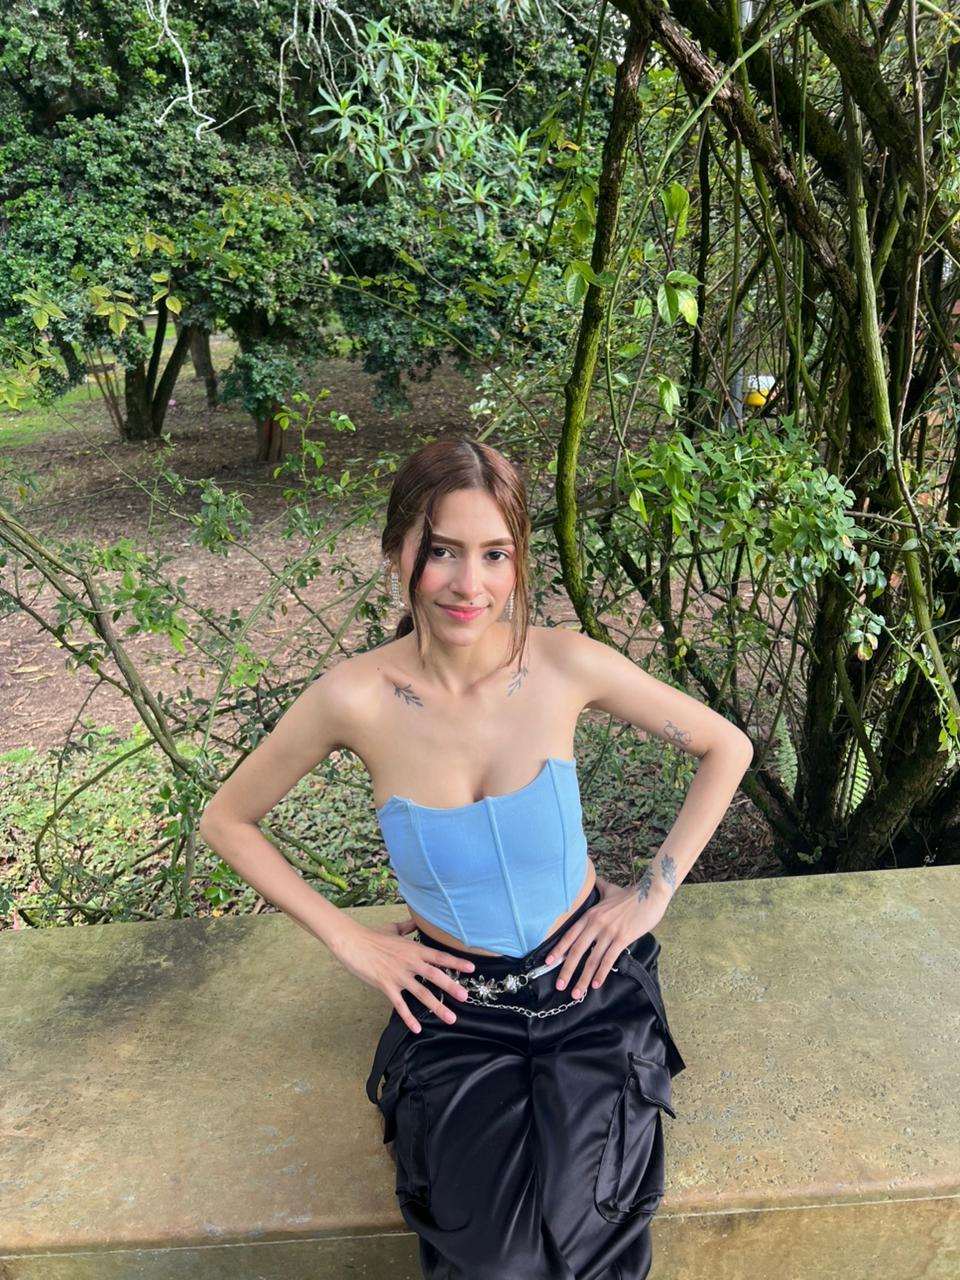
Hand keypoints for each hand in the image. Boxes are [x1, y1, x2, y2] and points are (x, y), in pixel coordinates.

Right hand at [329, 916, 477, 1034]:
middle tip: (465, 997)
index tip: (472, 968)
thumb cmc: (372, 935)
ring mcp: (398, 975)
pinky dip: (409, 1017)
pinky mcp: (386, 986)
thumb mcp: (393, 929)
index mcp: (414, 949)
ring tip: (450, 1018)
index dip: (456, 962)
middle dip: (451, 987)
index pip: (439, 956)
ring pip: (422, 993)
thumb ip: (408, 927)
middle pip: (435, 976)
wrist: (353, 942)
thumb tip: (416, 920)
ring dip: (437, 1006)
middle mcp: (410, 962)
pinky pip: (400, 1005)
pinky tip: (417, 1028)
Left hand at [543, 878, 671, 999]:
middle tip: (559, 985)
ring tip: (576, 993)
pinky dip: (601, 974)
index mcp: (590, 914)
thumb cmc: (630, 894)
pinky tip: (596, 984)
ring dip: (583, 978)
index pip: (569, 935)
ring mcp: (609, 932)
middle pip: (577, 950)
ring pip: (592, 959)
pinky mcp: (623, 938)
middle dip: (566, 970)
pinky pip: (609, 959)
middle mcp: (596, 924)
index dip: (558, 950)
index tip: (548, 963)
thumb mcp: (608, 889)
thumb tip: (591, 879)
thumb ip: (597, 887)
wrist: (650, 893)